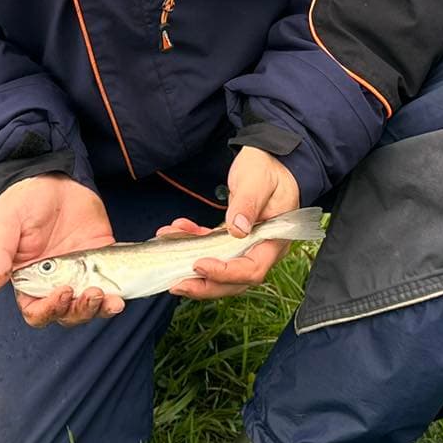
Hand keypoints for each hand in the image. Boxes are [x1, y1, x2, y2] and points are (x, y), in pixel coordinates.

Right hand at [0, 174, 124, 327]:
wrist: (52, 176)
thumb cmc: (23, 200)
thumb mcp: (6, 223)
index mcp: (28, 279)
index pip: (36, 310)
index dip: (48, 309)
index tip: (62, 291)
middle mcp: (53, 282)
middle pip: (65, 314)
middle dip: (78, 311)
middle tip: (90, 293)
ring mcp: (78, 274)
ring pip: (88, 307)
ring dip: (98, 309)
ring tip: (108, 298)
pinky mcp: (99, 261)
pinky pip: (109, 286)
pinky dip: (115, 296)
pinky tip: (119, 297)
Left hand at [157, 146, 301, 300]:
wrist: (267, 158)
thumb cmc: (267, 168)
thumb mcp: (257, 180)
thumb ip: (248, 204)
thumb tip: (237, 229)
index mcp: (274, 239)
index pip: (252, 268)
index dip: (225, 272)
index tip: (200, 264)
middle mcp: (262, 248)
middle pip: (235, 281)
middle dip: (205, 284)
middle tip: (176, 282)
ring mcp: (247, 245)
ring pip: (221, 269)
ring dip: (193, 266)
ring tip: (168, 246)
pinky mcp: (233, 238)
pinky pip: (212, 250)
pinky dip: (193, 243)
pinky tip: (176, 230)